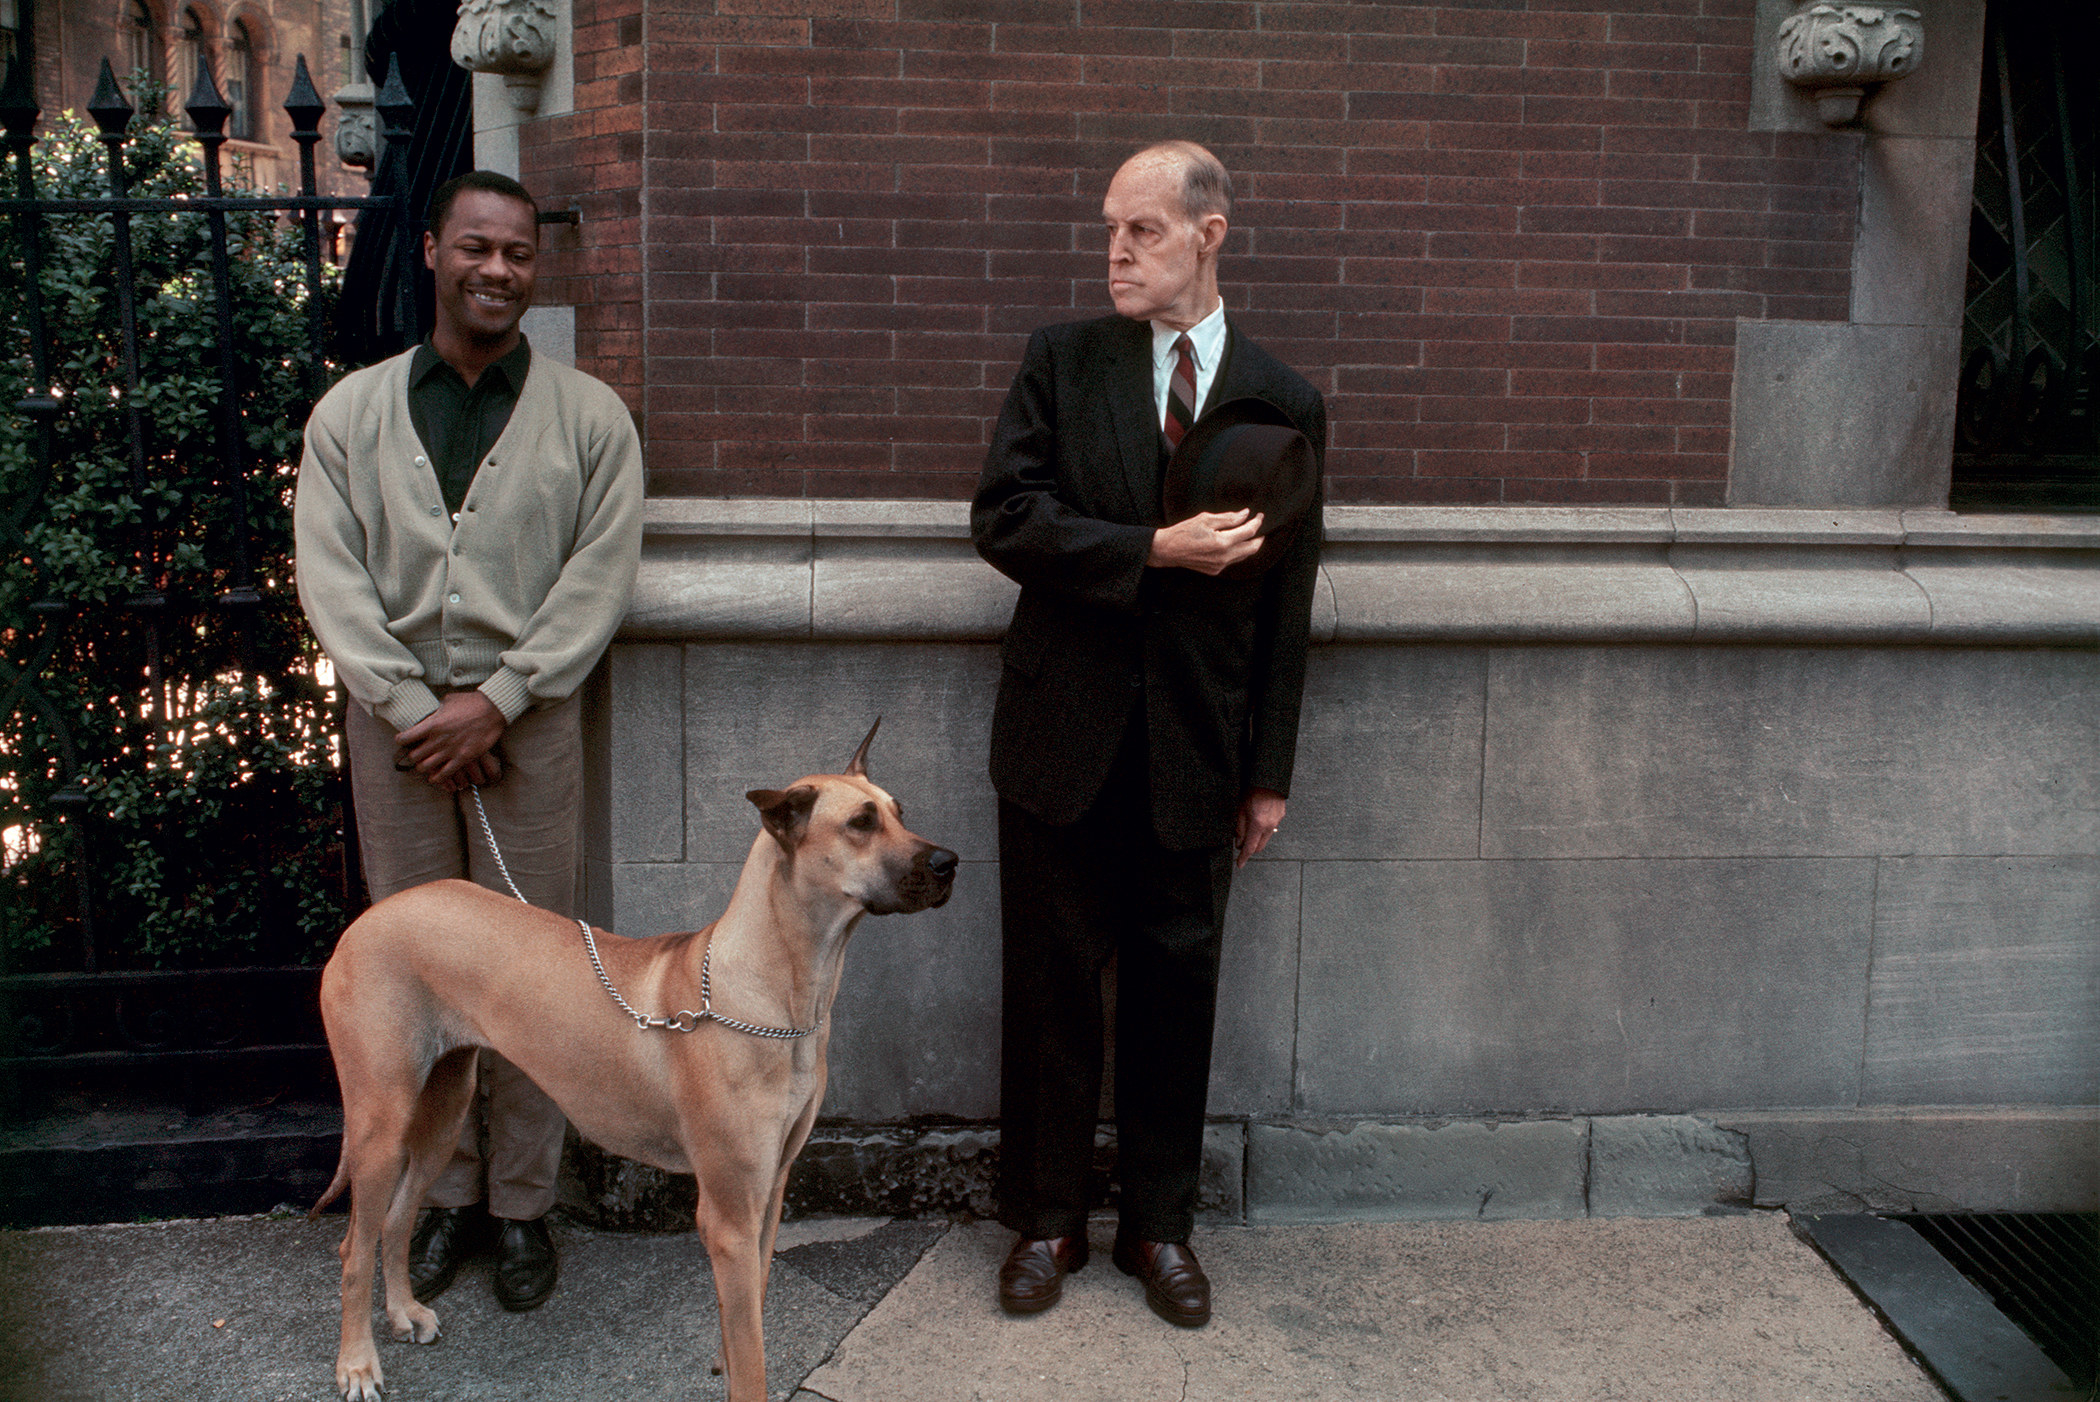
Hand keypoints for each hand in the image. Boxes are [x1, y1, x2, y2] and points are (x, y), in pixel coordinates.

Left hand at [394, 690, 505, 791]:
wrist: (492, 709)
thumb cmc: (470, 702)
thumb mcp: (448, 701)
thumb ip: (437, 710)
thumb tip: (432, 713)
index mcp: (432, 724)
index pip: (405, 738)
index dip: (402, 740)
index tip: (404, 741)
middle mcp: (438, 739)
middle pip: (414, 756)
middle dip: (413, 756)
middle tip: (417, 754)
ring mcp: (450, 750)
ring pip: (425, 767)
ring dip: (424, 767)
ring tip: (427, 765)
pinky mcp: (463, 758)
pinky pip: (444, 774)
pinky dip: (438, 778)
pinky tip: (436, 777)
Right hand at [1149, 509, 1264, 575]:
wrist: (1167, 550)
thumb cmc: (1183, 532)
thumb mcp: (1206, 519)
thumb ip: (1228, 518)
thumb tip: (1245, 514)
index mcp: (1222, 542)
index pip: (1249, 532)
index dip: (1256, 522)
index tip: (1259, 515)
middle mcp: (1224, 557)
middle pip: (1252, 548)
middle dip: (1259, 537)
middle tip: (1259, 526)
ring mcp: (1220, 566)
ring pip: (1244, 556)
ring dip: (1249, 545)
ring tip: (1249, 534)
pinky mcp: (1215, 571)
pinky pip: (1233, 561)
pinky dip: (1238, 551)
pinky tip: (1234, 543)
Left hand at [1234, 788, 1285, 868]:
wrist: (1268, 778)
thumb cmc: (1252, 790)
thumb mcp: (1240, 809)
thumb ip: (1239, 828)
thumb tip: (1238, 842)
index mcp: (1258, 824)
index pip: (1250, 848)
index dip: (1243, 857)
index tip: (1239, 864)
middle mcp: (1270, 825)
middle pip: (1260, 846)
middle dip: (1250, 848)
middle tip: (1240, 844)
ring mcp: (1277, 821)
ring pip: (1266, 838)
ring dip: (1257, 838)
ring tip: (1248, 829)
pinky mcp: (1280, 816)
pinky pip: (1271, 828)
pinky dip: (1263, 829)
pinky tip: (1257, 820)